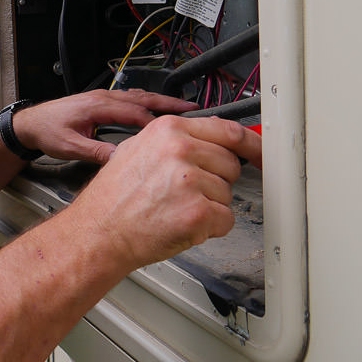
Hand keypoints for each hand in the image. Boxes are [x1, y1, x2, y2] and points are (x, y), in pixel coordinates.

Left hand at [12, 89, 199, 163]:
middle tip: (194, 110)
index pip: (135, 113)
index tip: (178, 131)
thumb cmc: (47, 131)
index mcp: (97, 106)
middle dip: (169, 105)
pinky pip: (130, 98)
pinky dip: (147, 102)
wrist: (30, 123)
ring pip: (138, 96)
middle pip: (142, 99)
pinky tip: (156, 107)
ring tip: (183, 107)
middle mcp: (103, 98)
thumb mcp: (71, 146)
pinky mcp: (101, 101)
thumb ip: (97, 152)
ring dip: (160, 101)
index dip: (158, 123)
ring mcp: (103, 97)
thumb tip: (122, 159)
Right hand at [77, 115, 261, 272]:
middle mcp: (181, 150)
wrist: (99, 231)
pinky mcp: (198, 212)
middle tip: (183, 192)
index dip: (251, 144)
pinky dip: (209, 228)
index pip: (228, 131)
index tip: (262, 152)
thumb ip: (176, 140)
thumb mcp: (139, 149)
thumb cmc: (115, 197)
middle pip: (231, 164)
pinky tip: (180, 223)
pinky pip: (225, 220)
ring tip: (174, 207)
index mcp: (168, 130)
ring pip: (228, 194)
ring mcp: (190, 181)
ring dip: (209, 206)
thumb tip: (211, 139)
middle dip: (216, 181)